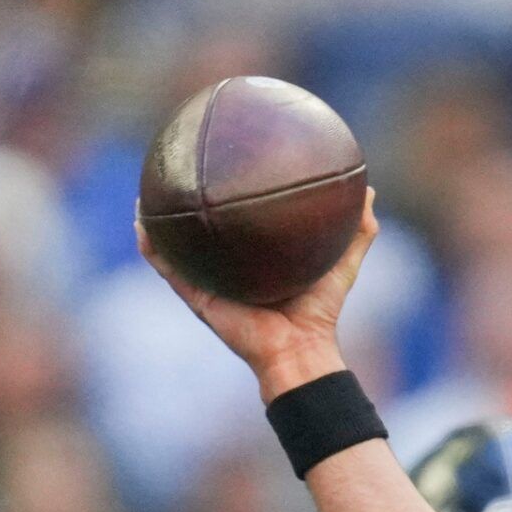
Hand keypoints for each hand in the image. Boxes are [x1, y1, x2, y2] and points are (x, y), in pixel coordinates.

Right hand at [135, 189, 379, 401]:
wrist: (299, 349)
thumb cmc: (320, 311)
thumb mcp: (343, 263)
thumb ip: (359, 231)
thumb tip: (369, 191)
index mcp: (257, 259)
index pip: (240, 223)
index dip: (231, 197)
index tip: (226, 162)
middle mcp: (229, 268)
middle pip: (204, 230)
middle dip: (190, 201)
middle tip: (179, 167)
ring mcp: (209, 280)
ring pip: (176, 244)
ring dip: (158, 219)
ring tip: (145, 189)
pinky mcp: (197, 295)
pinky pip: (167, 266)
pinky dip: (152, 245)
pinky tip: (141, 221)